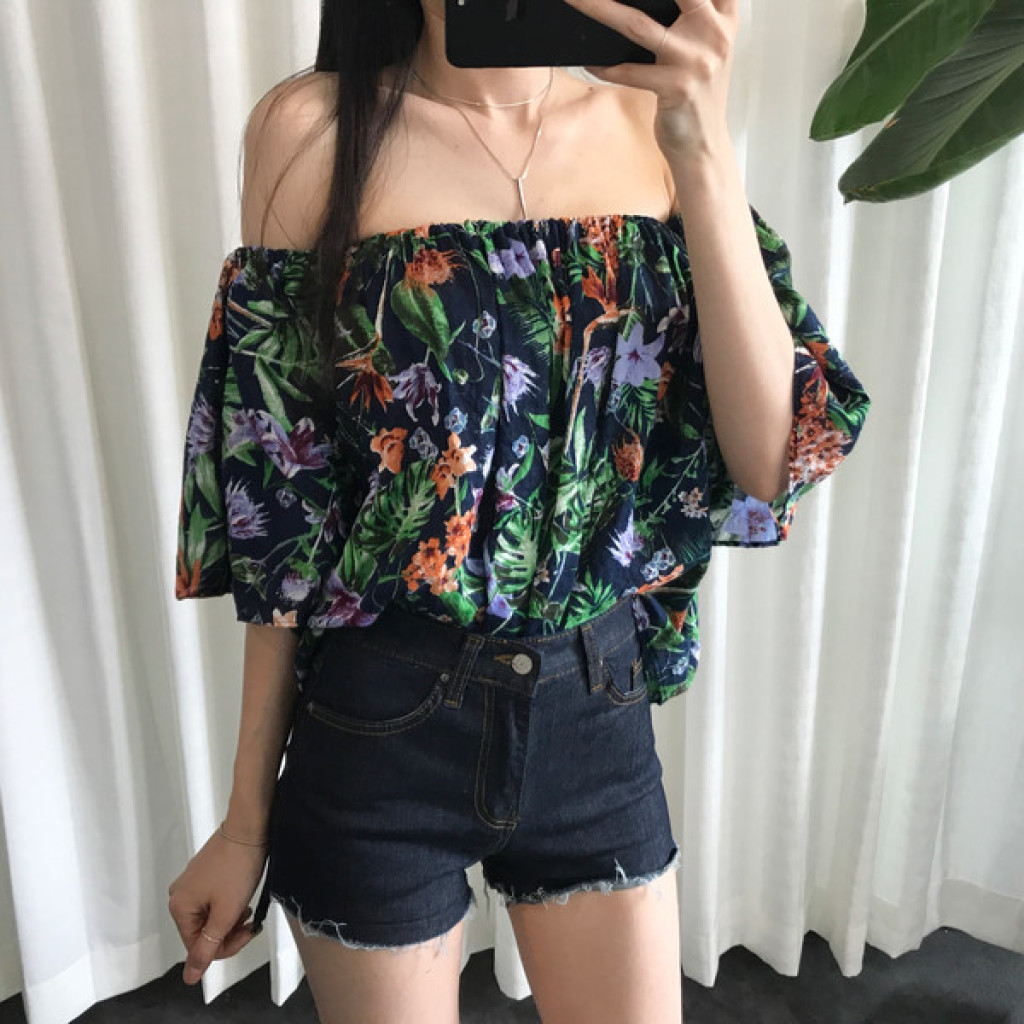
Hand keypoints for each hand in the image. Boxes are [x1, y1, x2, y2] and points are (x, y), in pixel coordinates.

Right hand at [167, 827, 267, 984]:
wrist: (248, 828)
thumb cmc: (237, 868)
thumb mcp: (225, 914)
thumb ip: (208, 948)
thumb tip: (189, 978)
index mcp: (178, 908)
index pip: (198, 947)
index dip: (224, 947)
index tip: (247, 934)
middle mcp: (179, 895)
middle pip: (203, 932)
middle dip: (228, 932)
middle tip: (249, 923)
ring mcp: (191, 883)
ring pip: (211, 916)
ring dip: (230, 919)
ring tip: (247, 909)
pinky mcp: (204, 873)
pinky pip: (214, 900)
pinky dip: (229, 904)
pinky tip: (242, 897)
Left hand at [562, 0, 738, 163]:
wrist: (703, 144)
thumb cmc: (695, 92)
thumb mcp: (705, 45)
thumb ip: (692, 12)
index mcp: (723, 14)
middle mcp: (714, 32)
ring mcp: (696, 60)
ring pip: (637, 25)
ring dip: (600, 10)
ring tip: (575, 0)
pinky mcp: (676, 88)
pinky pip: (628, 71)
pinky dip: (605, 67)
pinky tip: (590, 62)